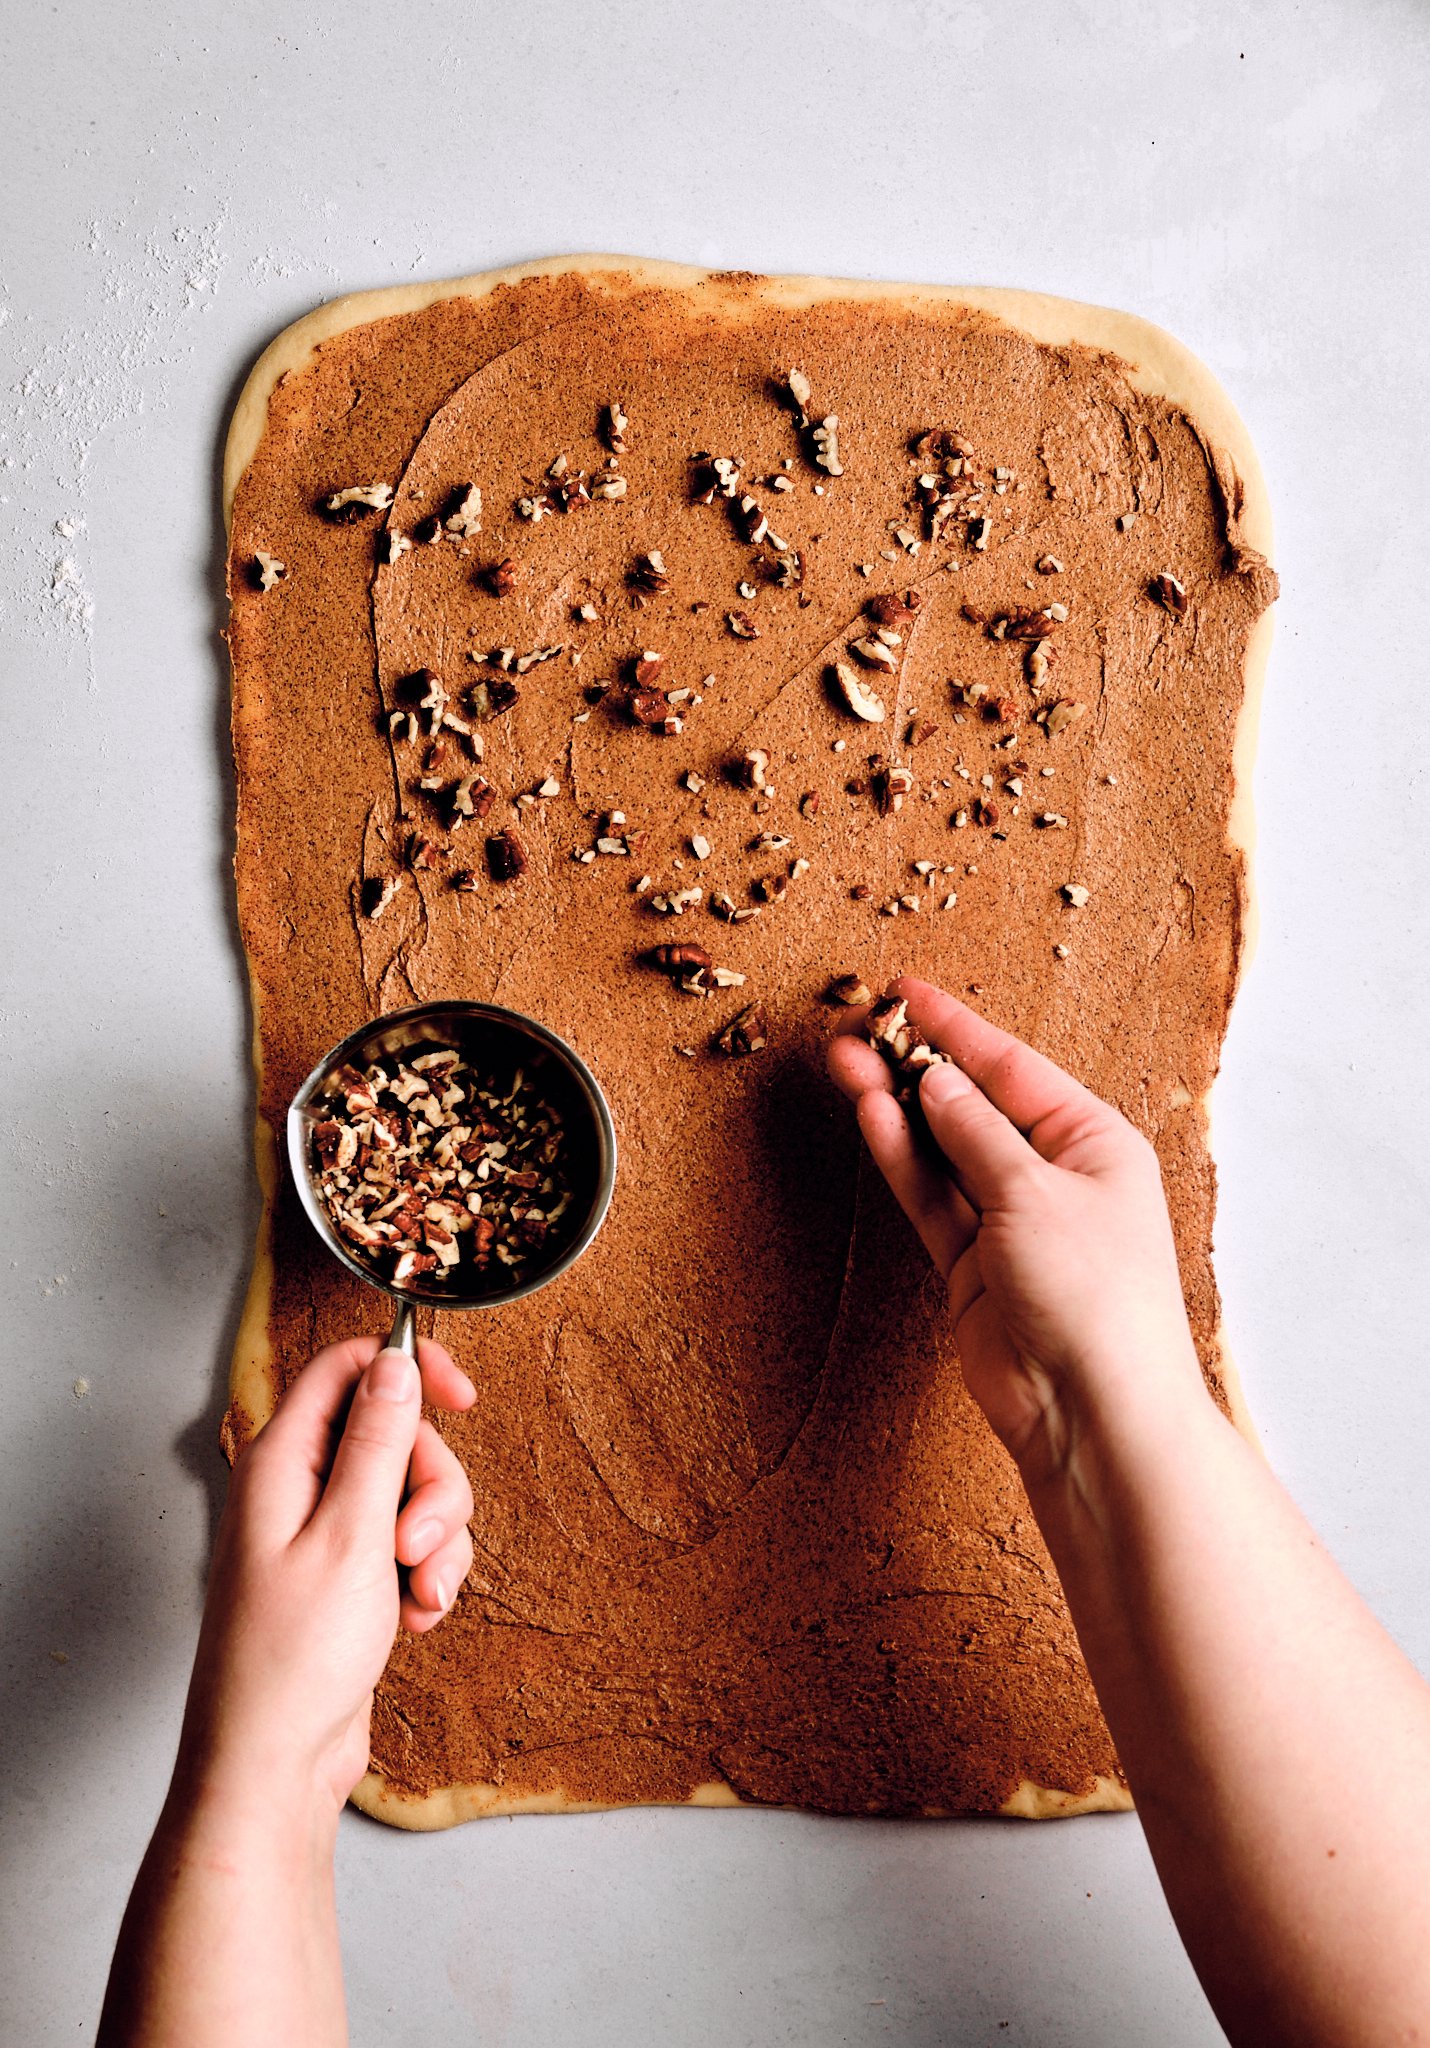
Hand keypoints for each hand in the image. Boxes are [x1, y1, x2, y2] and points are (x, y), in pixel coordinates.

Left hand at [176, 1336, 475, 1816]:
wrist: (275, 1766)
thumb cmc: (291, 1662)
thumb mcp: (351, 1536)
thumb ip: (378, 1441)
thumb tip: (395, 1363)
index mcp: (282, 1461)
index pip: (349, 1368)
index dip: (410, 1369)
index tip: (462, 1398)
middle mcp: (298, 1489)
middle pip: (397, 1436)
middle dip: (432, 1487)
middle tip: (417, 1545)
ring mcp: (324, 1535)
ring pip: (412, 1494)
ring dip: (437, 1542)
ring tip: (419, 1595)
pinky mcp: (349, 1578)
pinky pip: (410, 1547)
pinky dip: (427, 1577)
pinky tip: (414, 1617)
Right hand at [828, 977, 1206, 1476]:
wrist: (1093, 1410)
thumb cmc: (1094, 1295)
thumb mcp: (1036, 1193)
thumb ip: (976, 1134)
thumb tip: (936, 1083)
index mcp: (1094, 1142)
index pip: (1013, 1067)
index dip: (956, 1027)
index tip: (904, 990)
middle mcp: (1053, 1174)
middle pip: (972, 1104)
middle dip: (915, 1066)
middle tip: (854, 1029)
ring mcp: (1009, 1220)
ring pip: (942, 1149)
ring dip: (896, 1109)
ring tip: (844, 1064)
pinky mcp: (972, 1264)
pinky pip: (931, 1197)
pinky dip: (901, 1159)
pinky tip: (870, 1117)